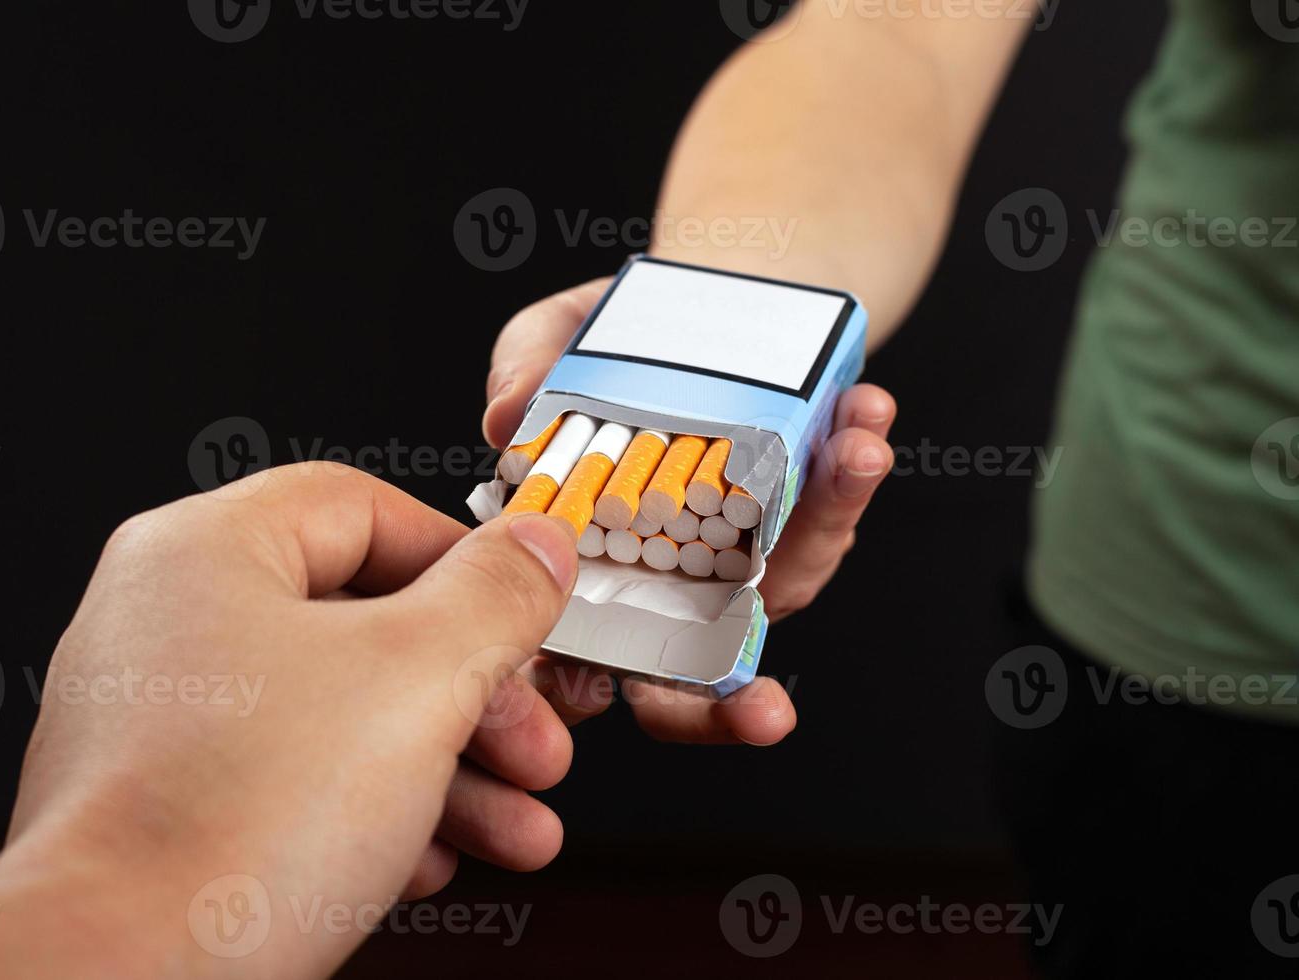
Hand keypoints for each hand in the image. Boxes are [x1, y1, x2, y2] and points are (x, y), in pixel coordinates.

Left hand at [0, 464, 580, 978]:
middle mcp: (172, 623)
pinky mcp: (168, 810)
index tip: (524, 612)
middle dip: (478, 699)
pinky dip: (377, 815)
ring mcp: (163, 721)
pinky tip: (432, 860)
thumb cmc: (227, 831)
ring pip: (342, 716)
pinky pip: (296, 784)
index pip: (366, 511)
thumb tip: (537, 545)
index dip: (466, 564)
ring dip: (450, 771)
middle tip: (534, 745)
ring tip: (515, 826)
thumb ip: (496, 595)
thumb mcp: (417, 679)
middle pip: (366, 625)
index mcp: (208, 551)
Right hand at [483, 278, 896, 746]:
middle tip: (762, 711)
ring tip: (852, 450)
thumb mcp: (553, 336)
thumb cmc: (607, 336)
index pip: (573, 662)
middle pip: (692, 674)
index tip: (596, 695)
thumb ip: (524, 369)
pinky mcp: (807, 510)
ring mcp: (743, 552)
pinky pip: (834, 504)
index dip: (577, 696)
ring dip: (827, 520)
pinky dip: (854, 464)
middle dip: (733, 707)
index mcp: (585, 568)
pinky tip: (863, 413)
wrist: (699, 286)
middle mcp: (670, 580)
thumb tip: (505, 418)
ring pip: (788, 571)